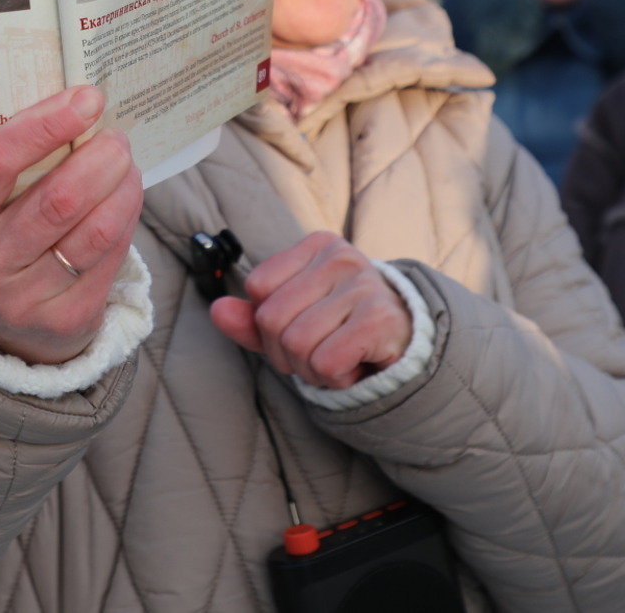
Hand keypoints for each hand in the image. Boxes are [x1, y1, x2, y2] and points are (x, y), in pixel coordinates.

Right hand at [0, 85, 141, 365]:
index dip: (46, 125)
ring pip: (94, 230)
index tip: (86, 99)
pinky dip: (126, 217)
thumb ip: (12, 164)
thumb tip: (76, 104)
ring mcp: (21, 303)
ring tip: (125, 163)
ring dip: (121, 185)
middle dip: (99, 157)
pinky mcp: (65, 321)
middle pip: (57, 200)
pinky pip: (111, 256)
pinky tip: (125, 198)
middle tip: (115, 136)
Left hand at [209, 232, 412, 390]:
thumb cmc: (344, 330)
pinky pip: (326, 362)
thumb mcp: (294, 320)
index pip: (258, 288)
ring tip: (340, 358)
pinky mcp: (380, 319)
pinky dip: (335, 378)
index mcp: (317, 246)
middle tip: (320, 351)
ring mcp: (363, 285)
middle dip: (288, 353)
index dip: (268, 324)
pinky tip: (355, 366)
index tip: (303, 328)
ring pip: (297, 344)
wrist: (408, 348)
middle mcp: (341, 257)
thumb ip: (252, 318)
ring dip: (312, 369)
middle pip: (272, 319)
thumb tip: (216, 311)